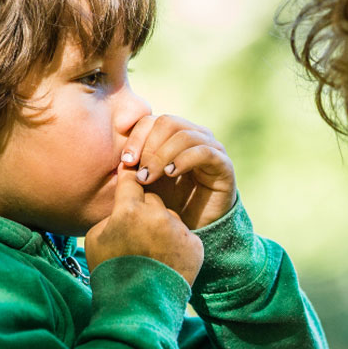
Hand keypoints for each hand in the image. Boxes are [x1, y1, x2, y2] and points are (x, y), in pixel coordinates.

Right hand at [84, 165, 203, 285]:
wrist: (139, 307)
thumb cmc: (111, 273)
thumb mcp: (94, 239)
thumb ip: (111, 215)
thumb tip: (122, 206)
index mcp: (129, 211)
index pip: (131, 180)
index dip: (129, 180)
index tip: (131, 176)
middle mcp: (157, 215)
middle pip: (152, 199)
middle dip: (145, 210)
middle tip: (137, 233)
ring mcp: (178, 230)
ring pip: (169, 217)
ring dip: (162, 228)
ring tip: (152, 253)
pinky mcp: (195, 245)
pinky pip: (184, 236)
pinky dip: (177, 245)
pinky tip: (166, 260)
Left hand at [120, 115, 236, 229]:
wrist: (196, 227)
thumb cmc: (169, 203)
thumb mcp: (146, 184)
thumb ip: (135, 169)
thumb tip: (123, 159)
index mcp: (174, 136)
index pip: (152, 121)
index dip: (136, 137)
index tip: (125, 161)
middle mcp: (195, 136)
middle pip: (168, 122)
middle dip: (148, 147)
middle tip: (139, 172)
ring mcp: (212, 147)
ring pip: (184, 136)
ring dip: (162, 156)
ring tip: (150, 178)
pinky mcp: (224, 164)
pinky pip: (203, 152)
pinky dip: (183, 160)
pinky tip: (170, 174)